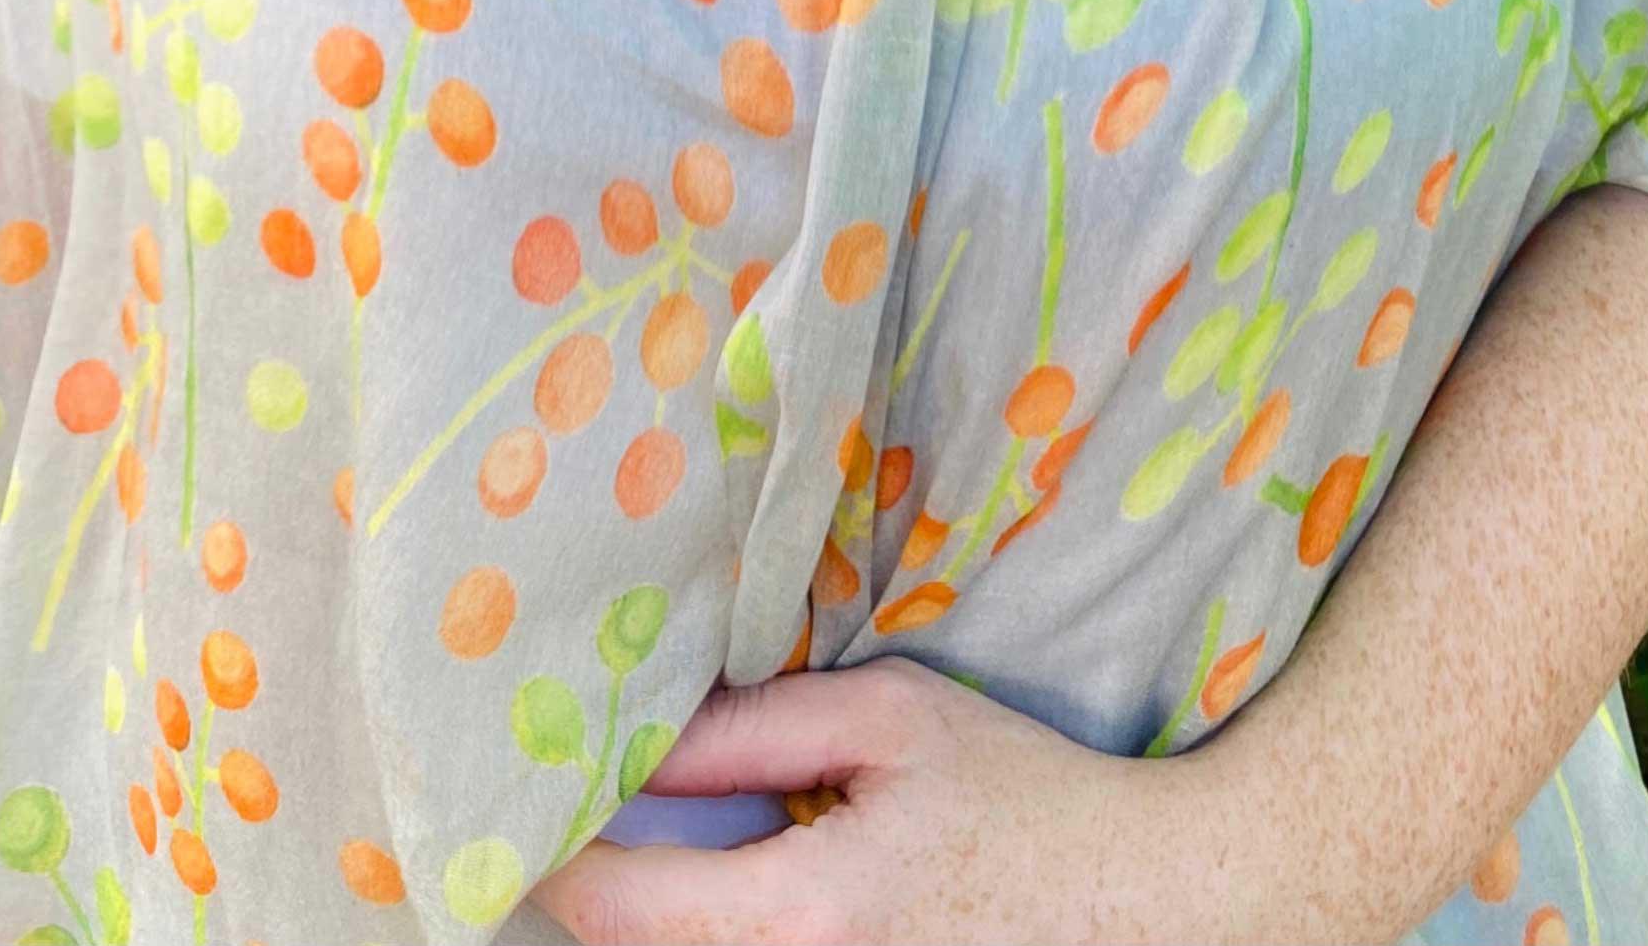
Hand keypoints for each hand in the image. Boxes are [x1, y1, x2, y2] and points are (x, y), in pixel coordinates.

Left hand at [529, 654, 1217, 945]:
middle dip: (586, 884)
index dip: (544, 853)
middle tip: (554, 801)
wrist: (1143, 905)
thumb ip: (756, 731)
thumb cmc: (1023, 797)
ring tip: (621, 839)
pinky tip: (703, 881)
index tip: (503, 793)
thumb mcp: (892, 722)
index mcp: (800, 921)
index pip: (615, 908)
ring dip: (647, 916)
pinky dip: (703, 936)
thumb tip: (640, 734)